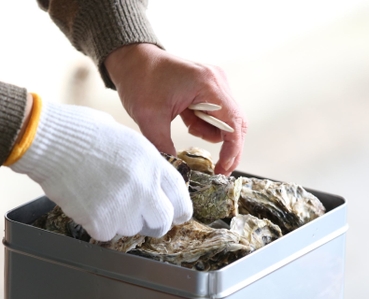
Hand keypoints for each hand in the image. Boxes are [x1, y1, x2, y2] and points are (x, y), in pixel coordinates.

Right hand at [9, 98, 192, 241]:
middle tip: (139, 215)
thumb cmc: (84, 133)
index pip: (180, 199)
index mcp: (154, 165)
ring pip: (132, 229)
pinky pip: (107, 234)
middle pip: (162, 222)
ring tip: (103, 197)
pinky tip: (88, 203)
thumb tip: (153, 182)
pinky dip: (98, 224)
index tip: (175, 214)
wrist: (51, 141)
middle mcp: (144, 189)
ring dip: (122, 220)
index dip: (178, 211)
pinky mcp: (100, 221)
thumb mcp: (128, 140)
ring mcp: (123, 208)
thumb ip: (146, 165)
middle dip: (153, 221)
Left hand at [105, 43, 247, 174]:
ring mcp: (215, 83)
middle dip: (228, 147)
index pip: (233, 123)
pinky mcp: (209, 87)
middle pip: (236, 122)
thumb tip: (176, 169)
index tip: (222, 168)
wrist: (132, 59)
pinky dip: (205, 124)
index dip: (232, 150)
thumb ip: (163, 146)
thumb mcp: (149, 118)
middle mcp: (216, 81)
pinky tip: (187, 118)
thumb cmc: (140, 79)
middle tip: (217, 168)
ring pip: (226, 120)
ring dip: (211, 132)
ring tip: (188, 125)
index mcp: (206, 85)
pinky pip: (216, 114)